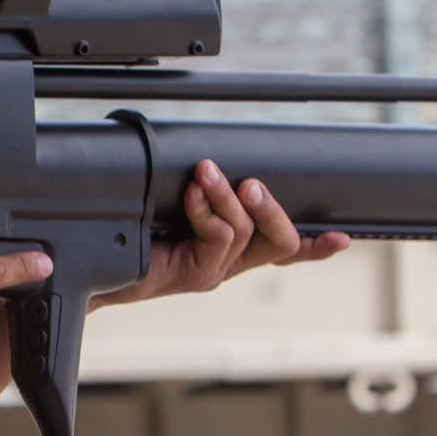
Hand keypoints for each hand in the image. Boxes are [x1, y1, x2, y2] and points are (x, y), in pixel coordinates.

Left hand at [92, 160, 349, 310]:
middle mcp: (228, 262)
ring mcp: (213, 271)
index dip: (313, 246)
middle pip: (279, 242)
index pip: (281, 249)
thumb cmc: (131, 234)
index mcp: (231, 248)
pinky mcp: (195, 275)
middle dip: (273, 207)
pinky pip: (219, 239)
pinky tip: (191, 196)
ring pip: (246, 233)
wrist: (95, 269)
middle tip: (252, 184)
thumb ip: (200, 195)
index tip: (341, 238)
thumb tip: (211, 160)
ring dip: (227, 197)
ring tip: (206, 174)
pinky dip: (207, 212)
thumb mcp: (173, 208)